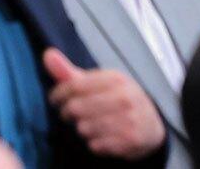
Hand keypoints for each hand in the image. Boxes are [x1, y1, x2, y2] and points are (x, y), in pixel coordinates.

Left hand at [43, 50, 165, 159]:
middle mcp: (124, 97)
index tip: (55, 99)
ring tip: (89, 124)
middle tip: (71, 114)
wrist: (151, 125)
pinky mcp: (130, 141)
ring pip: (84, 128)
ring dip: (82, 129)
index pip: (75, 85)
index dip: (59, 94)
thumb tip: (48, 55)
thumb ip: (70, 72)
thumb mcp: (98, 82)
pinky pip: (96, 145)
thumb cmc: (121, 100)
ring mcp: (128, 120)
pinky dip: (94, 143)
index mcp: (115, 78)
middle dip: (68, 113)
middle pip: (77, 108)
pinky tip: (100, 137)